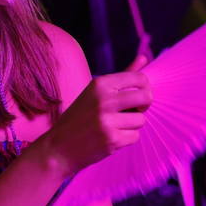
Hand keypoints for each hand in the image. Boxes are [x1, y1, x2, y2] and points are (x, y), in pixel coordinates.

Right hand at [38, 71, 152, 176]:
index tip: (136, 96)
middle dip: (144, 105)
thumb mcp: (96, 92)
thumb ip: (123, 75)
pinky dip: (126, 138)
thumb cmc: (80, 117)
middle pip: (146, 97)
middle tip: (133, 110)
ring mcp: (107, 120)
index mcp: (100, 84)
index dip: (144, 88)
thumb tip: (144, 57)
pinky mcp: (112, 140)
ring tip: (114, 126)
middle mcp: (103, 99)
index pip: (139, 78)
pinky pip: (135, 136)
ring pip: (141, 119)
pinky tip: (111, 137)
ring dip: (132, 125)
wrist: (59, 147)